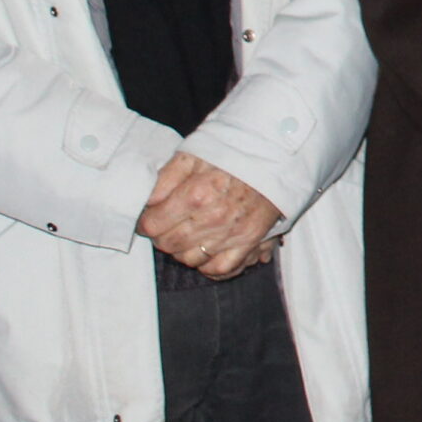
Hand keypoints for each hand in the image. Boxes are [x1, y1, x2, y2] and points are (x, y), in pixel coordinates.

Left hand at [137, 153, 281, 279]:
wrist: (276, 154)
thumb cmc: (233, 152)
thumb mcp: (193, 154)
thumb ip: (165, 178)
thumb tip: (145, 203)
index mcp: (196, 195)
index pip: (152, 225)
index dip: (145, 222)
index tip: (149, 217)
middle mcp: (213, 218)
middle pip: (168, 244)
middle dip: (162, 235)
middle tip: (168, 224)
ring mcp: (232, 233)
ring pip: (190, 259)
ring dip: (183, 250)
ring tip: (187, 234)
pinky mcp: (249, 241)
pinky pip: (221, 269)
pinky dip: (208, 266)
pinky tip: (205, 253)